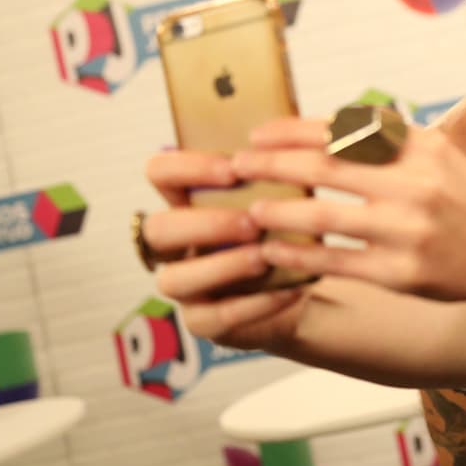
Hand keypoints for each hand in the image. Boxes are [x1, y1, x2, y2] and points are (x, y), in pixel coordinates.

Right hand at [142, 149, 305, 347]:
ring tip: (264, 258)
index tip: (233, 169)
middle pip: (158, 230)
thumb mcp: (286, 194)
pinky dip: (253, 305)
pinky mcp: (204, 321)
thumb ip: (280, 171)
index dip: (186, 168)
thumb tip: (297, 144)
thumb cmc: (289, 226)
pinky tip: (288, 291)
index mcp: (189, 200)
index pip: (161, 172)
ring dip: (221, 266)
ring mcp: (186, 285)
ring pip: (174, 279)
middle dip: (204, 224)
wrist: (307, 281)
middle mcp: (177, 243)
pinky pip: (215, 318)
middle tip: (252, 223)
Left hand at [233, 117, 465, 306]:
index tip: (256, 134)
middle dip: (270, 164)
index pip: (341, 128)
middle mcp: (414, 184)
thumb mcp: (435, 153)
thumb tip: (321, 128)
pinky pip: (335, 262)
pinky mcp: (402, 273)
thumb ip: (385, 140)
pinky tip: (275, 252)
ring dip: (277, 212)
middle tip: (236, 166)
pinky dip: (298, 255)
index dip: (290, 130)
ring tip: (251, 212)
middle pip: (323, 165)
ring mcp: (407, 231)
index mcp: (419, 147)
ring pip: (321, 216)